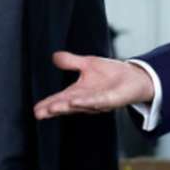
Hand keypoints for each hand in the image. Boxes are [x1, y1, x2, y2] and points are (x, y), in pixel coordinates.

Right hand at [33, 51, 154, 118]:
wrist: (134, 77)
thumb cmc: (111, 73)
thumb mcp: (88, 64)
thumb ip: (71, 62)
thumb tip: (54, 56)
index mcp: (79, 92)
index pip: (60, 99)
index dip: (48, 104)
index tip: (36, 110)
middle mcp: (86, 100)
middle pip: (67, 106)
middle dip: (54, 109)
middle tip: (39, 113)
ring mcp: (99, 102)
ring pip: (81, 106)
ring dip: (67, 107)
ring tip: (53, 107)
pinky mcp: (111, 100)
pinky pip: (98, 102)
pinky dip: (87, 102)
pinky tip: (76, 101)